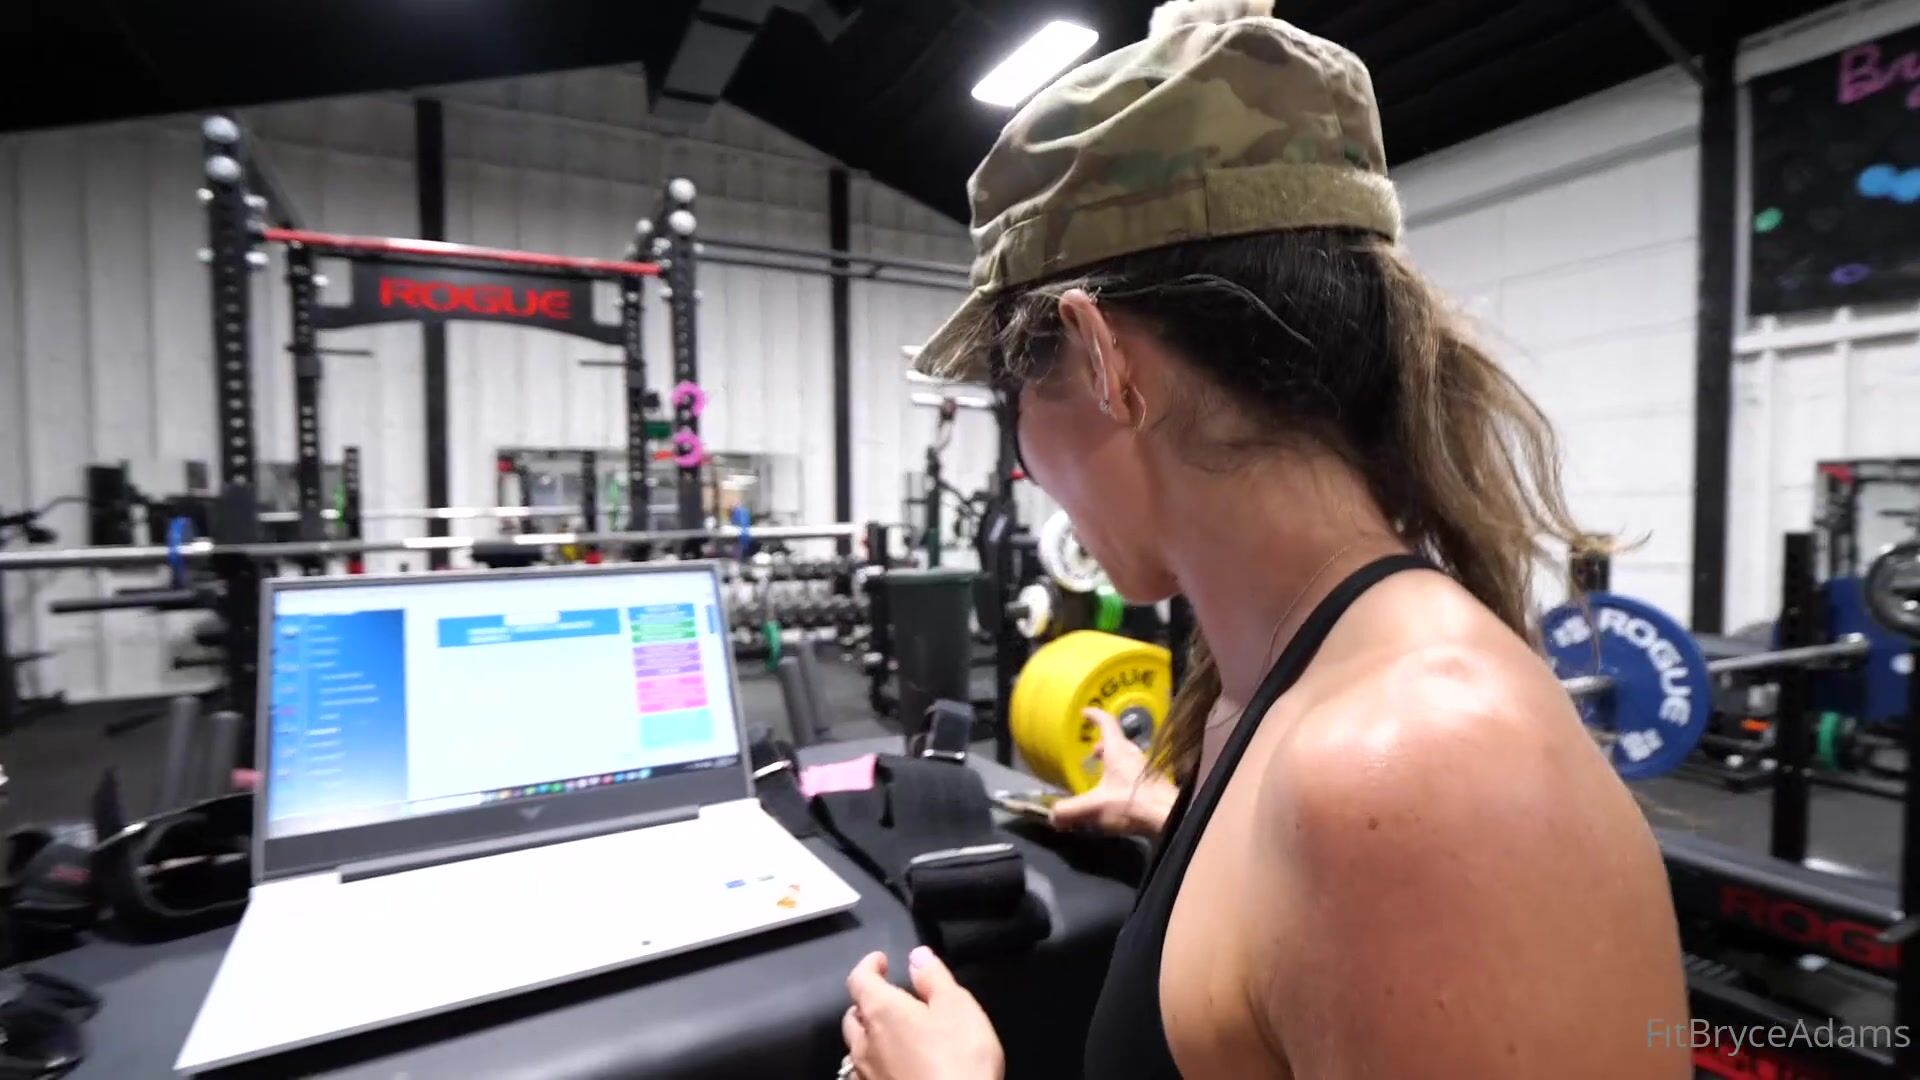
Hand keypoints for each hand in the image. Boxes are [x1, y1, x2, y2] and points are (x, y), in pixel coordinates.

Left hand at [843, 948, 1002, 1079]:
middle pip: (853, 1015)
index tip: (882, 960)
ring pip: (857, 1048)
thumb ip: (934, 978)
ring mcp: (867, 1076)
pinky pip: (866, 1074)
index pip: (859, 979)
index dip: (868, 965)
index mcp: (882, 1011)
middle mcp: (865, 1043)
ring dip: (870, 1035)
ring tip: (892, 1033)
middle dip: (868, 1002)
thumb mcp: (957, 1007)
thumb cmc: (959, 1057)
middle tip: (891, 998)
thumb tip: (917, 955)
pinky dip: (875, 1063)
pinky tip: (894, 1068)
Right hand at [1048, 708, 1178, 837]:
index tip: (1085, 712)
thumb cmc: (1133, 804)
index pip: (1107, 723)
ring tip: (1103, 776)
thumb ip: (1071, 810)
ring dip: (1114, 763)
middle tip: (1092, 755)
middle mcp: (1134, 756)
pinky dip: (1124, 778)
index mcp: (1118, 752)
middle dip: (1102, 746)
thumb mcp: (1095, 807)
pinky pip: (1135, 774)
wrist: (1171, 817)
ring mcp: (1147, 769)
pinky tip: (1119, 796)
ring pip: (1127, 759)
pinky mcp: (1154, 785)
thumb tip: (1052, 814)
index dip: (1095, 715)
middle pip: (1117, 742)